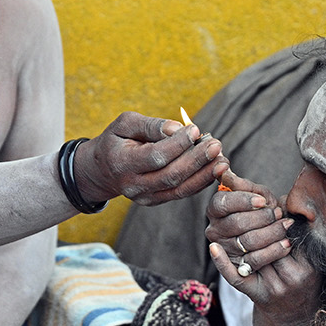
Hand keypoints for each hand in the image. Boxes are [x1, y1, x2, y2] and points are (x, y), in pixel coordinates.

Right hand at [74, 112, 226, 205]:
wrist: (102, 170)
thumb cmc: (116, 140)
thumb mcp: (125, 124)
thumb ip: (150, 125)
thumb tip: (178, 128)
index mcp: (122, 163)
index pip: (155, 157)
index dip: (177, 144)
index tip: (195, 130)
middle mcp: (133, 185)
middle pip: (171, 175)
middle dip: (196, 160)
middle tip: (216, 144)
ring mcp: (145, 197)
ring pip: (180, 189)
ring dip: (204, 174)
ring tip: (222, 159)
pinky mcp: (156, 201)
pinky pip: (182, 193)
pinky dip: (201, 182)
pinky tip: (215, 169)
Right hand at [205, 167, 293, 277]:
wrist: (275, 241)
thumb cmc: (264, 213)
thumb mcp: (258, 196)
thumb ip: (244, 184)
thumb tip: (222, 164)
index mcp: (216, 209)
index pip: (223, 203)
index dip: (243, 201)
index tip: (263, 201)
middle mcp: (214, 231)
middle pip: (236, 224)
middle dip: (262, 218)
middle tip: (279, 214)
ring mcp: (224, 251)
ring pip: (247, 243)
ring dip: (272, 234)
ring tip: (287, 227)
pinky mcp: (236, 270)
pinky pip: (252, 264)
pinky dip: (270, 254)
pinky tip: (285, 246)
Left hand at [207, 168, 319, 325]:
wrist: (300, 316)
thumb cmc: (307, 278)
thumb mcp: (312, 255)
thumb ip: (300, 229)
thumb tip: (281, 199)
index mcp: (306, 266)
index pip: (285, 234)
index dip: (272, 216)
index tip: (267, 202)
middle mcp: (290, 278)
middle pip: (265, 243)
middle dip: (256, 223)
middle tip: (252, 208)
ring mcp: (271, 288)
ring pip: (250, 255)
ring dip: (241, 235)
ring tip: (236, 219)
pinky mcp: (255, 294)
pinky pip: (235, 277)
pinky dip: (223, 262)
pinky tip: (214, 247)